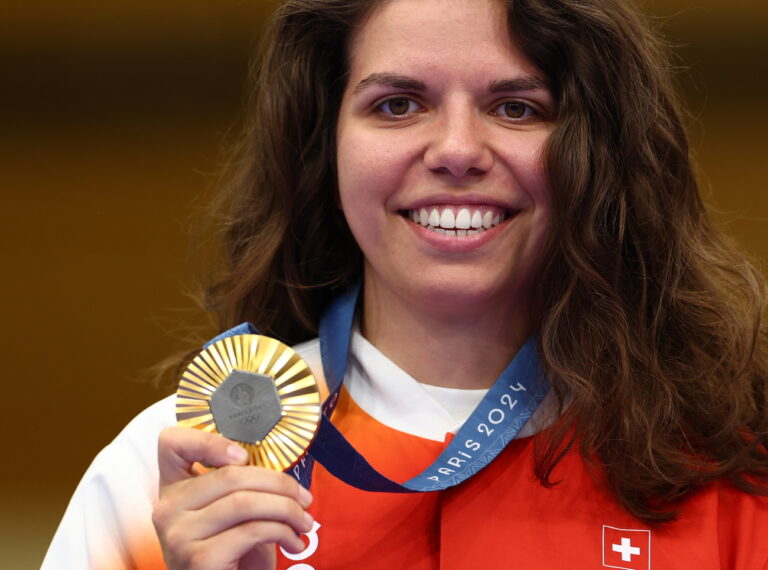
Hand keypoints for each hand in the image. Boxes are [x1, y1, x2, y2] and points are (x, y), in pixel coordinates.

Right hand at [152, 426, 313, 569]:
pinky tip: (293, 541)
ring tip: (304, 521)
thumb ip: (239, 485)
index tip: (244, 455)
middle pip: (230, 474)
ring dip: (287, 509)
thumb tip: (280, 469)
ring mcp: (179, 535)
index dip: (208, 440)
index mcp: (173, 488)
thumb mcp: (231, 513)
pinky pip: (251, 530)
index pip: (172, 443)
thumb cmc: (233, 553)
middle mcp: (168, 509)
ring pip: (244, 502)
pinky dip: (282, 532)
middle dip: (279, 484)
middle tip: (304, 498)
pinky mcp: (198, 559)